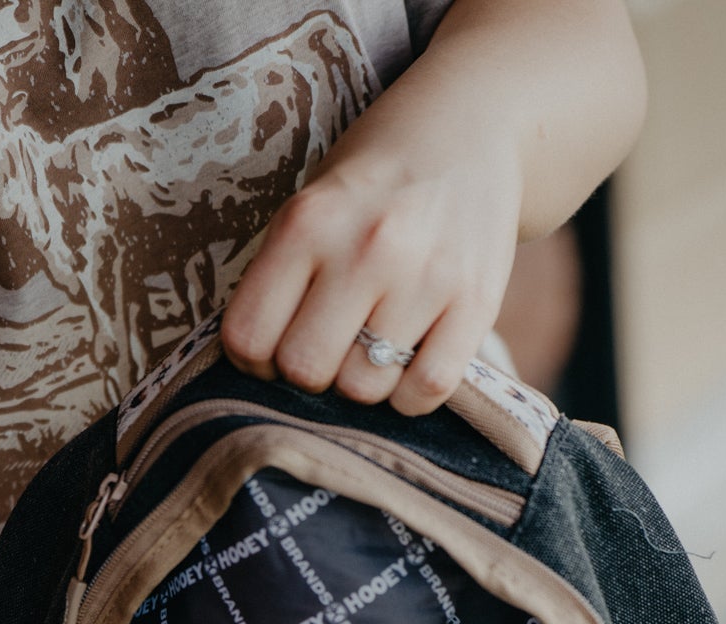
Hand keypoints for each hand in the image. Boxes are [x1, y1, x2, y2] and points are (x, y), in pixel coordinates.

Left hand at [222, 90, 522, 415]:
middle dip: (310, 371)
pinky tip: (410, 362)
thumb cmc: (375, 180)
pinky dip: (410, 394)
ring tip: (374, 346)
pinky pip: (426, 390)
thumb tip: (264, 369)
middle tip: (329, 345)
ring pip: (365, 387)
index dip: (255, 359)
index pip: (248, 337)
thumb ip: (283, 277)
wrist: (472, 127)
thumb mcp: (311, 204)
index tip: (275, 347)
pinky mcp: (477, 303)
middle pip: (306, 369)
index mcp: (308, 220)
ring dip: (363, 382)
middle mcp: (367, 247)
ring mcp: (427, 276)